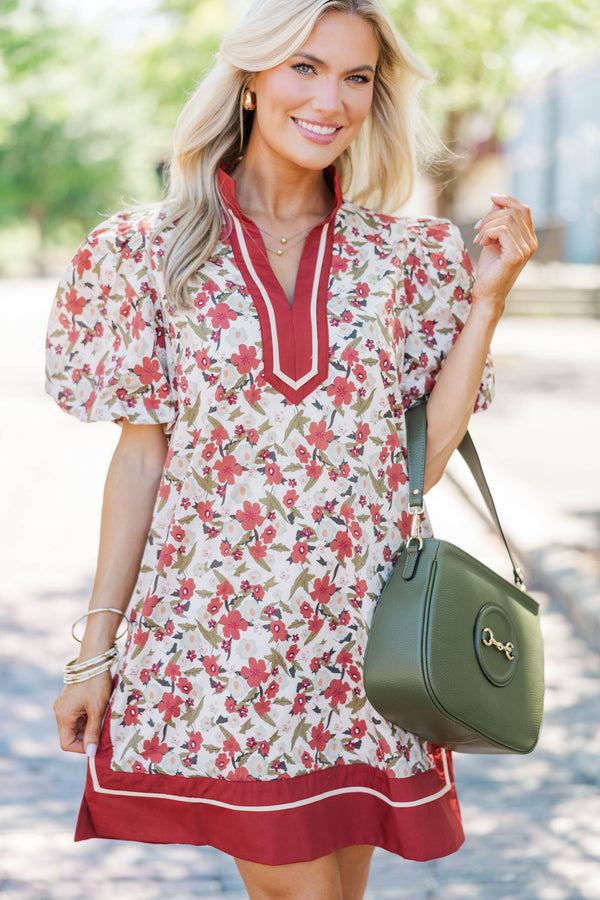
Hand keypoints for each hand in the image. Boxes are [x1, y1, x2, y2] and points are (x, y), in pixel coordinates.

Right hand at [53, 672, 111, 754]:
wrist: (94, 659)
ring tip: (103, 719)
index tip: (97, 743)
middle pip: (71, 735)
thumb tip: (91, 753)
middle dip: (87, 737)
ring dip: (89, 727)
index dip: (82, 748)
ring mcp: (64, 705)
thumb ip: (93, 732)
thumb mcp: (97, 709)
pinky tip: (100, 711)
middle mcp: (60, 711)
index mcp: (63, 715)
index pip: (66, 743)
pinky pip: (78, 716)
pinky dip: (88, 718)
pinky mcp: (70, 700)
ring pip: (76, 725)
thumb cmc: (96, 683)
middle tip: (104, 732)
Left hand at [472, 195, 536, 316]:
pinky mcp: (516, 255)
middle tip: (478, 229)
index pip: (523, 209)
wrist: (487, 293)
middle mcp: (532, 242)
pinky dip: (487, 233)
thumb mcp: (493, 239)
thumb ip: (497, 221)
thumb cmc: (490, 268)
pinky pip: (501, 230)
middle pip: (513, 211)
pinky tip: (481, 244)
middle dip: (491, 216)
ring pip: (506, 220)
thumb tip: (496, 199)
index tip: (490, 196)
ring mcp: (526, 249)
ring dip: (486, 226)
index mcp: (529, 238)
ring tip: (479, 239)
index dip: (507, 199)